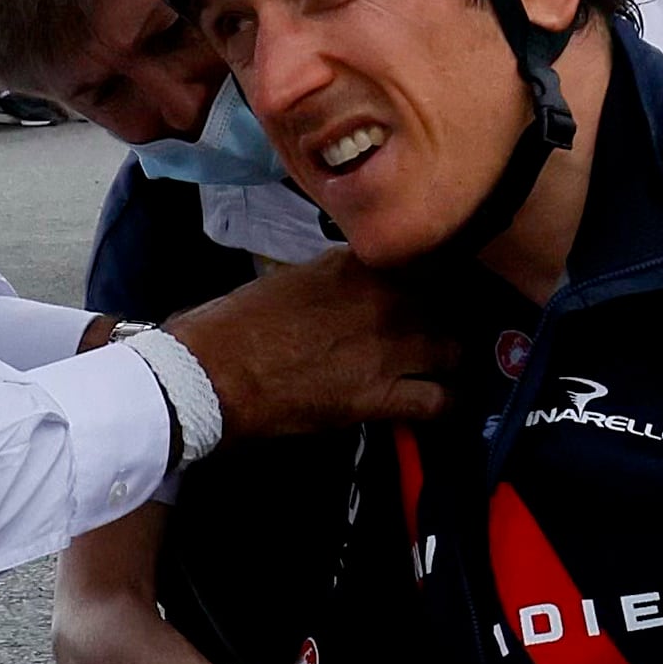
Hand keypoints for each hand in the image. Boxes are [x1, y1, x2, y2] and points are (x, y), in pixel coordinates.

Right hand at [162, 250, 452, 436]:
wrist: (210, 373)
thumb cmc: (234, 324)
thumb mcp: (291, 279)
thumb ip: (334, 277)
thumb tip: (355, 283)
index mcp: (356, 264)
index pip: (423, 259)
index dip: (433, 277)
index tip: (435, 287)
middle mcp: (383, 299)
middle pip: (445, 304)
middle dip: (445, 317)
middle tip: (440, 329)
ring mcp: (388, 348)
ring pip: (452, 349)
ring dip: (450, 359)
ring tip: (445, 367)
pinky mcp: (380, 396)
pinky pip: (440, 401)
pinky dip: (447, 403)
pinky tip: (445, 404)